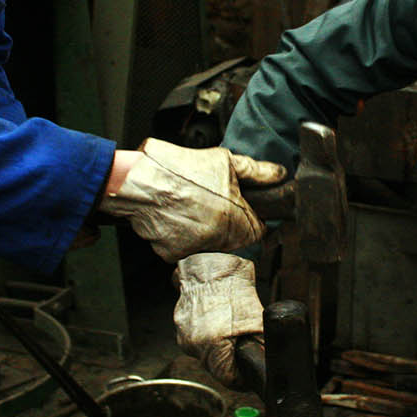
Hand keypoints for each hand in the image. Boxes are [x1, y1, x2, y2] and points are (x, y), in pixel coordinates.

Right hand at [100, 139, 285, 261]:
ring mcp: (194, 250)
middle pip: (233, 237)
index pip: (258, 230)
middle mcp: (218, 241)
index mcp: (237, 221)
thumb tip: (278, 174)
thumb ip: (257, 171)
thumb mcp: (225, 161)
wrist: (138, 181)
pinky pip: (182, 246)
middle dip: (226, 221)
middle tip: (211, 201)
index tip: (241, 207)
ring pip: (207, 242)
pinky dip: (179, 234)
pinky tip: (174, 214)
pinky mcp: (171, 255)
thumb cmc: (179, 169)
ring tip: (189, 205)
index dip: (251, 215)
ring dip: (203, 228)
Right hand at [173, 252, 263, 385]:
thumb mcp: (256, 321)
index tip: (249, 370)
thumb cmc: (233, 288)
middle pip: (215, 366)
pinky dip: (207, 332)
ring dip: (218, 345)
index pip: (228, 378)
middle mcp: (192, 343)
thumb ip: (261, 348)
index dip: (242, 376)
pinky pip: (196, 337)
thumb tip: (267, 365)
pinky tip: (217, 317)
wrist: (214, 265)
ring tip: (229, 324)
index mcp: (211, 346)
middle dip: (230, 358)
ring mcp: (183, 333)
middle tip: (242, 341)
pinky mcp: (178, 323)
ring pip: (205, 352)